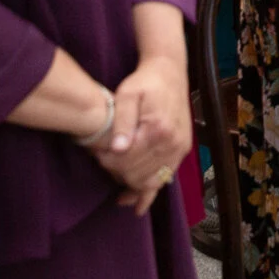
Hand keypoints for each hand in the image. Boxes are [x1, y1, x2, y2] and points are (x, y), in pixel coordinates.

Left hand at [95, 56, 192, 212]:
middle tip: (102, 160)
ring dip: (130, 183)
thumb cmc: (145, 82)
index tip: (96, 153)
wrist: (170, 72)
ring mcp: (179, 149)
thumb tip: (118, 149)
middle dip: (116, 172)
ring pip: (150, 181)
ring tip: (114, 176)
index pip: (127, 161)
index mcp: (158, 129)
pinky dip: (149, 194)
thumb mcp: (127, 94)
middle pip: (137, 174)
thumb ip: (122, 121)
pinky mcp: (181, 151)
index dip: (107, 161)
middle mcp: (172, 143)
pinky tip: (137, 206)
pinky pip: (164, 179)